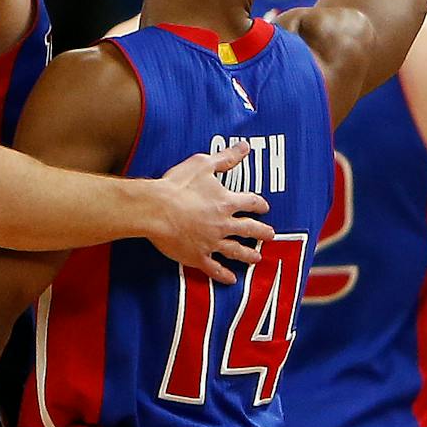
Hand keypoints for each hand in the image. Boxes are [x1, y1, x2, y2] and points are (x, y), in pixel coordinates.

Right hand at [139, 143, 273, 284]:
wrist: (155, 209)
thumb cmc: (177, 185)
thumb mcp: (203, 164)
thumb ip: (226, 158)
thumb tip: (245, 147)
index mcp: (226, 202)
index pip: (251, 203)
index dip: (259, 204)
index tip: (264, 207)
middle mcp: (223, 224)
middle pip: (249, 229)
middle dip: (261, 231)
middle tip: (271, 235)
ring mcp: (211, 242)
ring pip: (235, 251)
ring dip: (248, 254)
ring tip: (257, 258)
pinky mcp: (197, 256)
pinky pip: (214, 268)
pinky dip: (223, 275)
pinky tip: (231, 279)